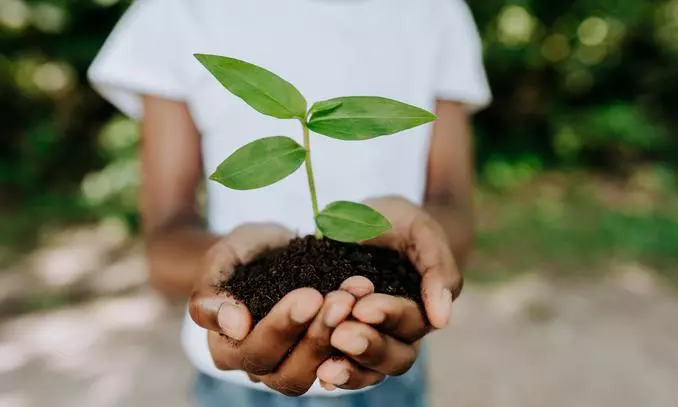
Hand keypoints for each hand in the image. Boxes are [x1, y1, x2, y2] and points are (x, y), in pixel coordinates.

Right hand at [189, 224, 358, 395]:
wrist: (270, 249)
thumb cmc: (242, 253)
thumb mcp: (223, 258)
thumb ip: (213, 291)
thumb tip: (234, 325)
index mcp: (225, 347)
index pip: (253, 351)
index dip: (282, 327)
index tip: (309, 295)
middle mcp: (258, 366)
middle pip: (286, 373)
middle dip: (316, 336)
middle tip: (340, 300)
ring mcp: (290, 366)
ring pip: (315, 373)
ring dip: (338, 339)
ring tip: (353, 303)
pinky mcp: (321, 357)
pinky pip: (341, 363)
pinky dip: (357, 340)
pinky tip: (369, 309)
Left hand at [317, 197, 463, 389]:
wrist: (364, 220)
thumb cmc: (397, 222)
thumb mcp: (420, 230)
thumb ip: (436, 267)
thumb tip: (442, 320)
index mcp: (423, 306)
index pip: (413, 322)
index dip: (390, 316)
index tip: (363, 306)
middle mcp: (401, 330)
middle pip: (396, 356)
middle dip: (369, 345)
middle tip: (342, 334)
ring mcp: (373, 338)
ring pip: (372, 371)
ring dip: (351, 368)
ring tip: (326, 363)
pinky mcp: (344, 340)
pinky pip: (346, 368)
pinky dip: (336, 373)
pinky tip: (319, 372)